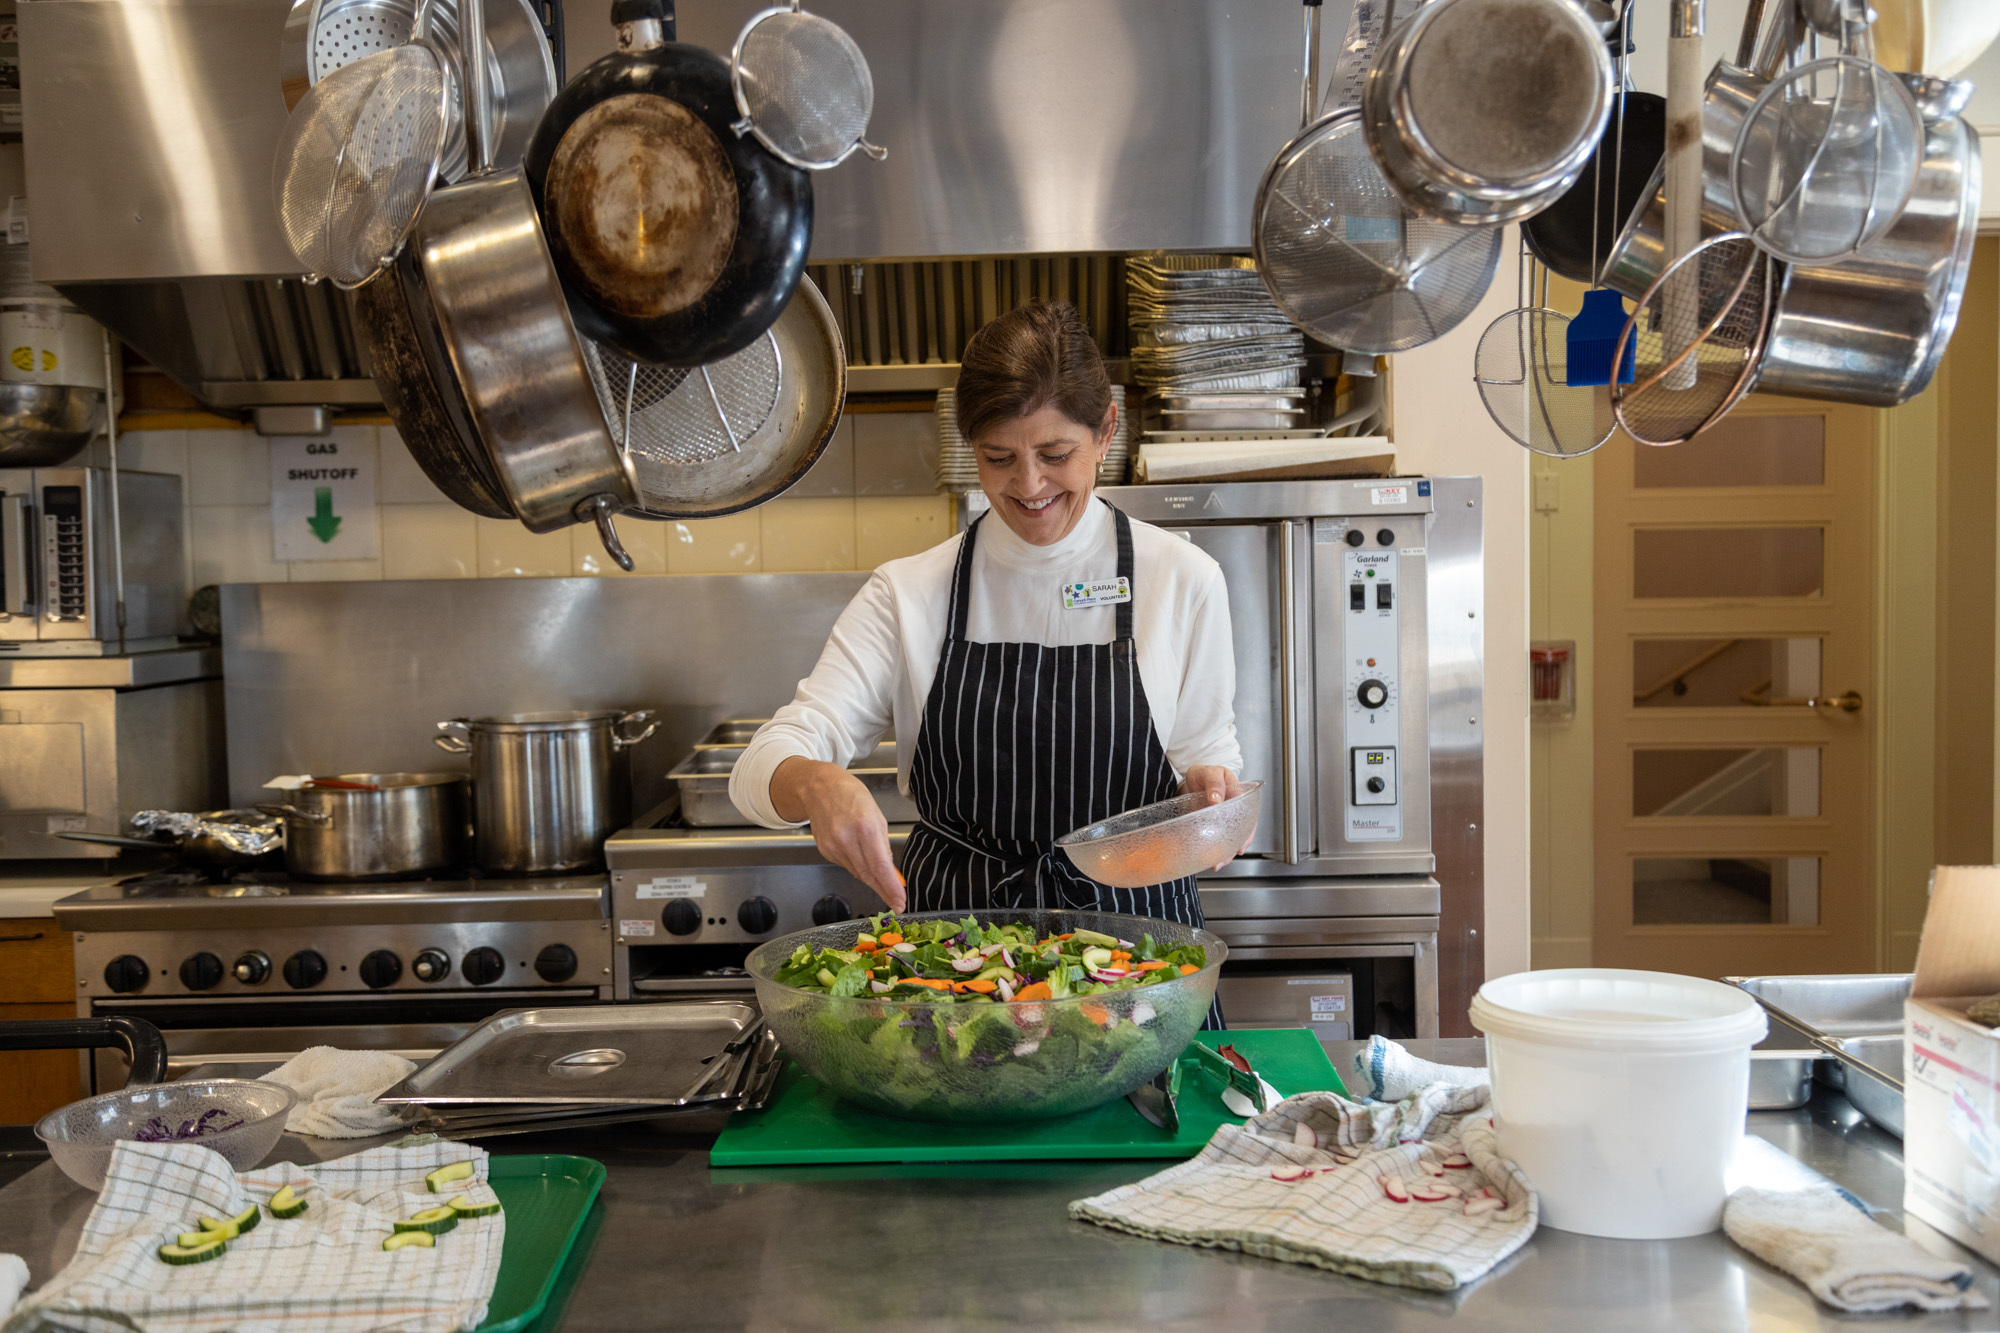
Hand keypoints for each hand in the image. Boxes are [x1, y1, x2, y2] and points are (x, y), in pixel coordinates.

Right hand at [771, 757, 906, 910]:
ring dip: (872, 879)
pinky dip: (858, 867)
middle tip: (897, 904)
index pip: (880, 867)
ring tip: (883, 881)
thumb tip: (890, 870)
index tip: (900, 902)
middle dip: (884, 891)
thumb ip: (883, 844)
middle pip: (868, 875)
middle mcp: (846, 839)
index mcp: (864, 827)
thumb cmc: (851, 795)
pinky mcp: (824, 850)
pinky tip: (862, 860)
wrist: (819, 787)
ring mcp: (833, 847)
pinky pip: (846, 866)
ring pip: (857, 873)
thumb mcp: (877, 815)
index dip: (891, 888)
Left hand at [1181, 766, 1251, 870]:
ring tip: (1218, 863)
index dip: (1247, 832)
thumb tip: (1216, 799)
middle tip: (1227, 858)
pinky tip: (1214, 860)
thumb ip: (1214, 783)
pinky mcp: (1216, 825)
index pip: (1248, 815)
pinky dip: (1218, 850)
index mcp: (1238, 794)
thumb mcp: (1208, 773)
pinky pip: (1221, 839)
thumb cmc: (1202, 774)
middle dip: (1237, 846)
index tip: (1240, 845)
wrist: (1191, 779)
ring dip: (1227, 852)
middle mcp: (1235, 808)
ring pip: (1232, 837)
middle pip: (1242, 830)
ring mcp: (1226, 818)